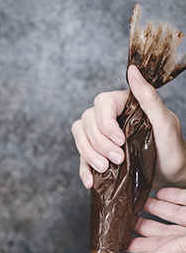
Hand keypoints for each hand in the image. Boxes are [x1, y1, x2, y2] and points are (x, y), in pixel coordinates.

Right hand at [71, 65, 185, 188]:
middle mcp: (110, 118)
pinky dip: (83, 170)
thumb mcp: (164, 122)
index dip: (105, 122)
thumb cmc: (173, 149)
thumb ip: (148, 97)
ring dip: (88, 154)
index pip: (102, 102)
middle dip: (99, 142)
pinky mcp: (98, 156)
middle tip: (118, 158)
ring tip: (105, 169)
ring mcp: (102, 137)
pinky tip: (90, 181)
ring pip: (80, 137)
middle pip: (87, 120)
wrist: (172, 177)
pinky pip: (81, 159)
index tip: (120, 140)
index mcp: (125, 104)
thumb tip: (132, 70)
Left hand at [128, 188, 185, 252]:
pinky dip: (172, 195)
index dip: (138, 244)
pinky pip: (184, 199)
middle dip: (140, 223)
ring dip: (154, 207)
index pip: (155, 246)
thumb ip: (177, 249)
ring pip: (171, 213)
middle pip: (160, 229)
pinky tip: (160, 191)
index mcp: (184, 245)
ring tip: (137, 201)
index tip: (120, 242)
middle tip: (123, 218)